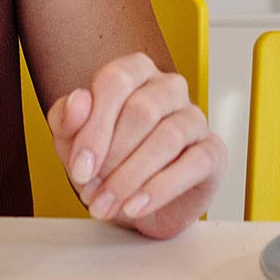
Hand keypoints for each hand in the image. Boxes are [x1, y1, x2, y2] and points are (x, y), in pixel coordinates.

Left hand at [46, 52, 226, 239]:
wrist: (135, 203)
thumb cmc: (106, 161)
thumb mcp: (73, 142)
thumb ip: (66, 119)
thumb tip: (78, 101)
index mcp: (135, 72)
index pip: (115, 81)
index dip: (94, 126)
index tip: (80, 167)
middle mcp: (169, 88)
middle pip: (142, 110)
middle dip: (111, 158)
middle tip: (92, 192)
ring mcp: (195, 118)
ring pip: (168, 137)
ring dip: (131, 178)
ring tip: (108, 205)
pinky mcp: (213, 151)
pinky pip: (193, 164)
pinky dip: (159, 189)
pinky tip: (136, 206)